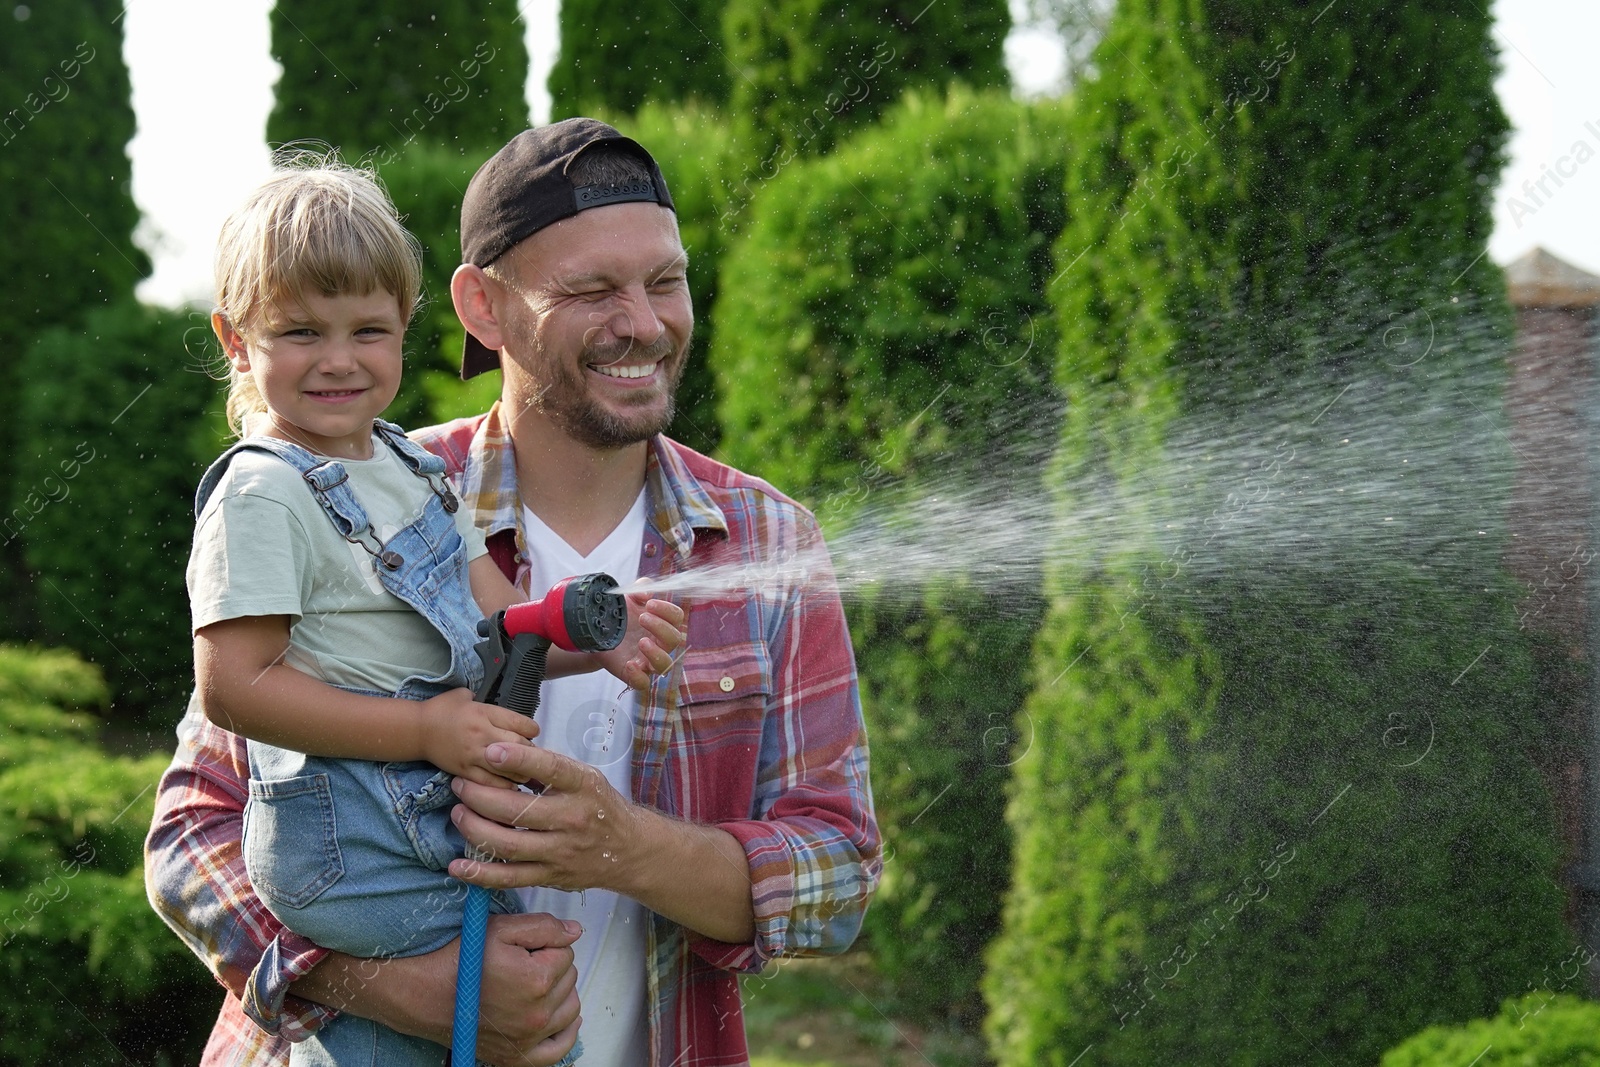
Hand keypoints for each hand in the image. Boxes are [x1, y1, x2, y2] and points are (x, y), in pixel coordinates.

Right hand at [292, 913, 581, 1066]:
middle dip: (552, 966)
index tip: (525, 946)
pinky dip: (564, 1033)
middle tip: (523, 964)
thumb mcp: (500, 929)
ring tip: (533, 985)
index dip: (547, 943)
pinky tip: (557, 1018)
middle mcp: (538, 1014)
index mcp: (537, 980)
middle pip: (570, 978)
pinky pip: (558, 1050)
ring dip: (560, 994)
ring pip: (570, 1009)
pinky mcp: (517, 1057)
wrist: (423, 994)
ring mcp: (529, 1040)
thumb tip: (575, 932)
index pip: (567, 951)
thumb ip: (544, 926)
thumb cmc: (460, 958)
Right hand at [417, 688, 537, 787]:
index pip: (518, 723)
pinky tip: (510, 785)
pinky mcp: (464, 771)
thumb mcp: (464, 694)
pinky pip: (489, 782)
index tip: (533, 732)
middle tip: (532, 754)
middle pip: (517, 745)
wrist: (416, 730)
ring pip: (507, 767)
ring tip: (527, 772)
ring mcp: (473, 754)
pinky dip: (503, 785)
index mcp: (483, 713)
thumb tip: (502, 706)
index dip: (531, 729)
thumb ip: (485, 700)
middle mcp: (481, 734)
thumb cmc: (441, 709)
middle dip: (530, 750)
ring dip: (521, 770)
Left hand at [447, 743, 638, 892]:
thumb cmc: (600, 806)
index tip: (490, 751)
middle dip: (479, 796)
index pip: (551, 769)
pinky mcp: (550, 876)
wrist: (629, 849)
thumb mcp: (586, 778)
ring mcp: (560, 851)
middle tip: (460, 784)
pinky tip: (457, 866)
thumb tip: (504, 753)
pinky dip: (481, 873)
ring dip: (474, 829)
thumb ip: (550, 769)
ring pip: (508, 844)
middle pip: (518, 810)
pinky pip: (510, 877)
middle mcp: (572, 819)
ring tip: (458, 813)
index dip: (520, 759)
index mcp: (583, 786)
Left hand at [593, 594, 685, 691]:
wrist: (595, 633)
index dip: (667, 610)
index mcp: (662, 623)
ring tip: (642, 641)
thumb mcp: (629, 597)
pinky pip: (644, 683)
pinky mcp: (633, 675)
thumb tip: (646, 594)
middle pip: (675, 639)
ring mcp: (647, 661)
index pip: (677, 618)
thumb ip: (640, 588)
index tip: (649, 604)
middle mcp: (659, 643)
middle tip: (642, 618)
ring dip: (656, 653)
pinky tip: (630, 663)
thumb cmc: (619, 615)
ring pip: (665, 665)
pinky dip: (639, 676)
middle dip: (661, 627)